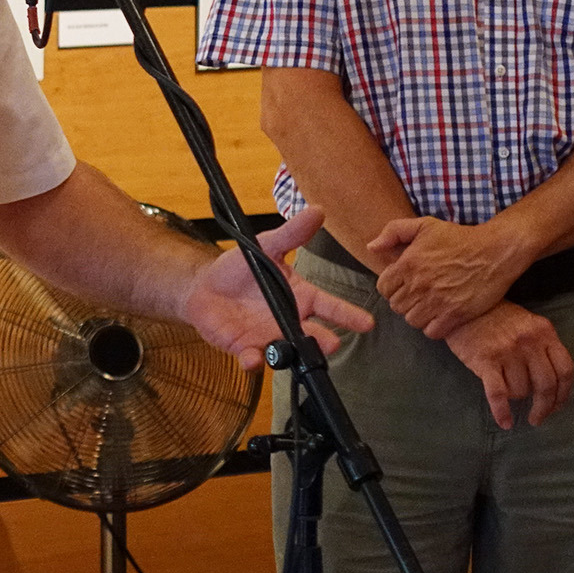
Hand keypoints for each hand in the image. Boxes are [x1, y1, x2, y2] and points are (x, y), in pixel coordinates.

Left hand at [181, 206, 375, 372]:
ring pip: (287, 351)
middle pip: (313, 334)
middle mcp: (289, 320)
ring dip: (292, 354)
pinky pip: (253, 359)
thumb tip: (317, 211)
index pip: (330, 306)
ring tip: (295, 352)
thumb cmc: (240, 268)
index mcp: (300, 297)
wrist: (205, 287)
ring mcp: (269, 336)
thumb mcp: (265, 247)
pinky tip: (253, 358)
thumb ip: (291, 234)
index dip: (348, 315)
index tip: (367, 323)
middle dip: (323, 340)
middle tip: (332, 343)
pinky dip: (254, 361)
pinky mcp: (246, 348)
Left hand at [371, 217, 528, 337]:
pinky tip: (440, 316)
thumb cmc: (458, 237)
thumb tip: (371, 247)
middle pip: (396, 306)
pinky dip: (433, 327)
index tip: (403, 285)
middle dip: (404, 301)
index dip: (391, 288)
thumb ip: (393, 232)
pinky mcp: (456, 314)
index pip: (383, 288)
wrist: (494, 251)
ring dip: (418, 315)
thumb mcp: (424, 225)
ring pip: (412, 320)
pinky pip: (432, 332)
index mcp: (408, 263)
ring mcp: (437, 301)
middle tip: (417, 296)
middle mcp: (420, 284)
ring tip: (428, 306)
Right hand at [444, 301, 573, 427]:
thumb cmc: (494, 316)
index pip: (565, 370)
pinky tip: (505, 422)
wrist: (460, 306)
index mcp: (544, 331)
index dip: (563, 394)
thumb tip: (551, 384)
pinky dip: (501, 411)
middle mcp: (529, 341)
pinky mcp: (485, 360)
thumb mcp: (526, 323)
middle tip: (537, 418)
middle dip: (544, 407)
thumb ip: (542, 346)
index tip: (556, 406)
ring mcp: (507, 351)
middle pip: (546, 385)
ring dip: (516, 398)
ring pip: (521, 390)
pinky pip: (498, 393)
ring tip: (508, 393)